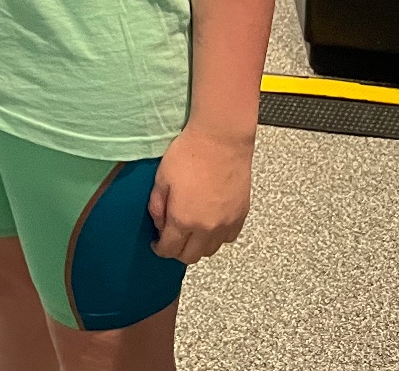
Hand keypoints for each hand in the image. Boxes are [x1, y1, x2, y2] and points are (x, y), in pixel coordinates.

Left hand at [147, 123, 253, 264]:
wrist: (221, 141)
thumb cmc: (189, 154)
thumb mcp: (161, 178)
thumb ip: (157, 206)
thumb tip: (159, 223)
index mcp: (183, 219)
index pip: (170, 250)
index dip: (160, 249)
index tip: (156, 244)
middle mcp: (207, 228)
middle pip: (191, 256)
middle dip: (177, 251)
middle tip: (171, 238)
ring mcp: (227, 224)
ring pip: (211, 251)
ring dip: (198, 246)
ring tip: (190, 230)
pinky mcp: (241, 216)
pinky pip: (227, 238)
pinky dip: (216, 237)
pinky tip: (209, 223)